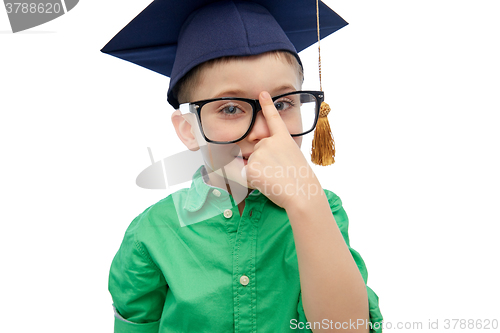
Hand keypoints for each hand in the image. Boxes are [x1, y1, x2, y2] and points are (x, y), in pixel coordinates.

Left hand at [243, 91, 322, 208]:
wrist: (302, 193)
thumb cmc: (303, 181)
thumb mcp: (295, 159)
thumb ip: (278, 153)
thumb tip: (261, 156)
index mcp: (283, 139)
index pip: (273, 118)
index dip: (267, 105)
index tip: (263, 93)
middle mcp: (268, 142)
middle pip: (258, 152)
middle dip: (263, 164)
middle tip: (279, 175)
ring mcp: (258, 154)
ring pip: (252, 164)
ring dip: (260, 173)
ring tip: (276, 180)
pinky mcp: (250, 167)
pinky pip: (245, 175)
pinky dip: (253, 182)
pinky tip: (266, 184)